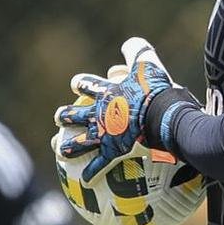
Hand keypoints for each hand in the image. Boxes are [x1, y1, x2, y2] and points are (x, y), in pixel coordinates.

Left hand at [54, 37, 174, 184]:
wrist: (163, 115)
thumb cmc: (158, 90)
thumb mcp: (148, 63)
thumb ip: (138, 50)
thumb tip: (129, 42)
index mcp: (107, 93)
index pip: (88, 85)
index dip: (80, 84)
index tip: (75, 85)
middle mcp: (99, 113)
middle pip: (73, 114)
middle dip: (65, 116)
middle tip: (60, 117)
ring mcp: (104, 133)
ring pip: (77, 142)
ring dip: (67, 146)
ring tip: (59, 149)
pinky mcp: (112, 151)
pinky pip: (98, 165)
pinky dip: (91, 173)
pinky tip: (84, 182)